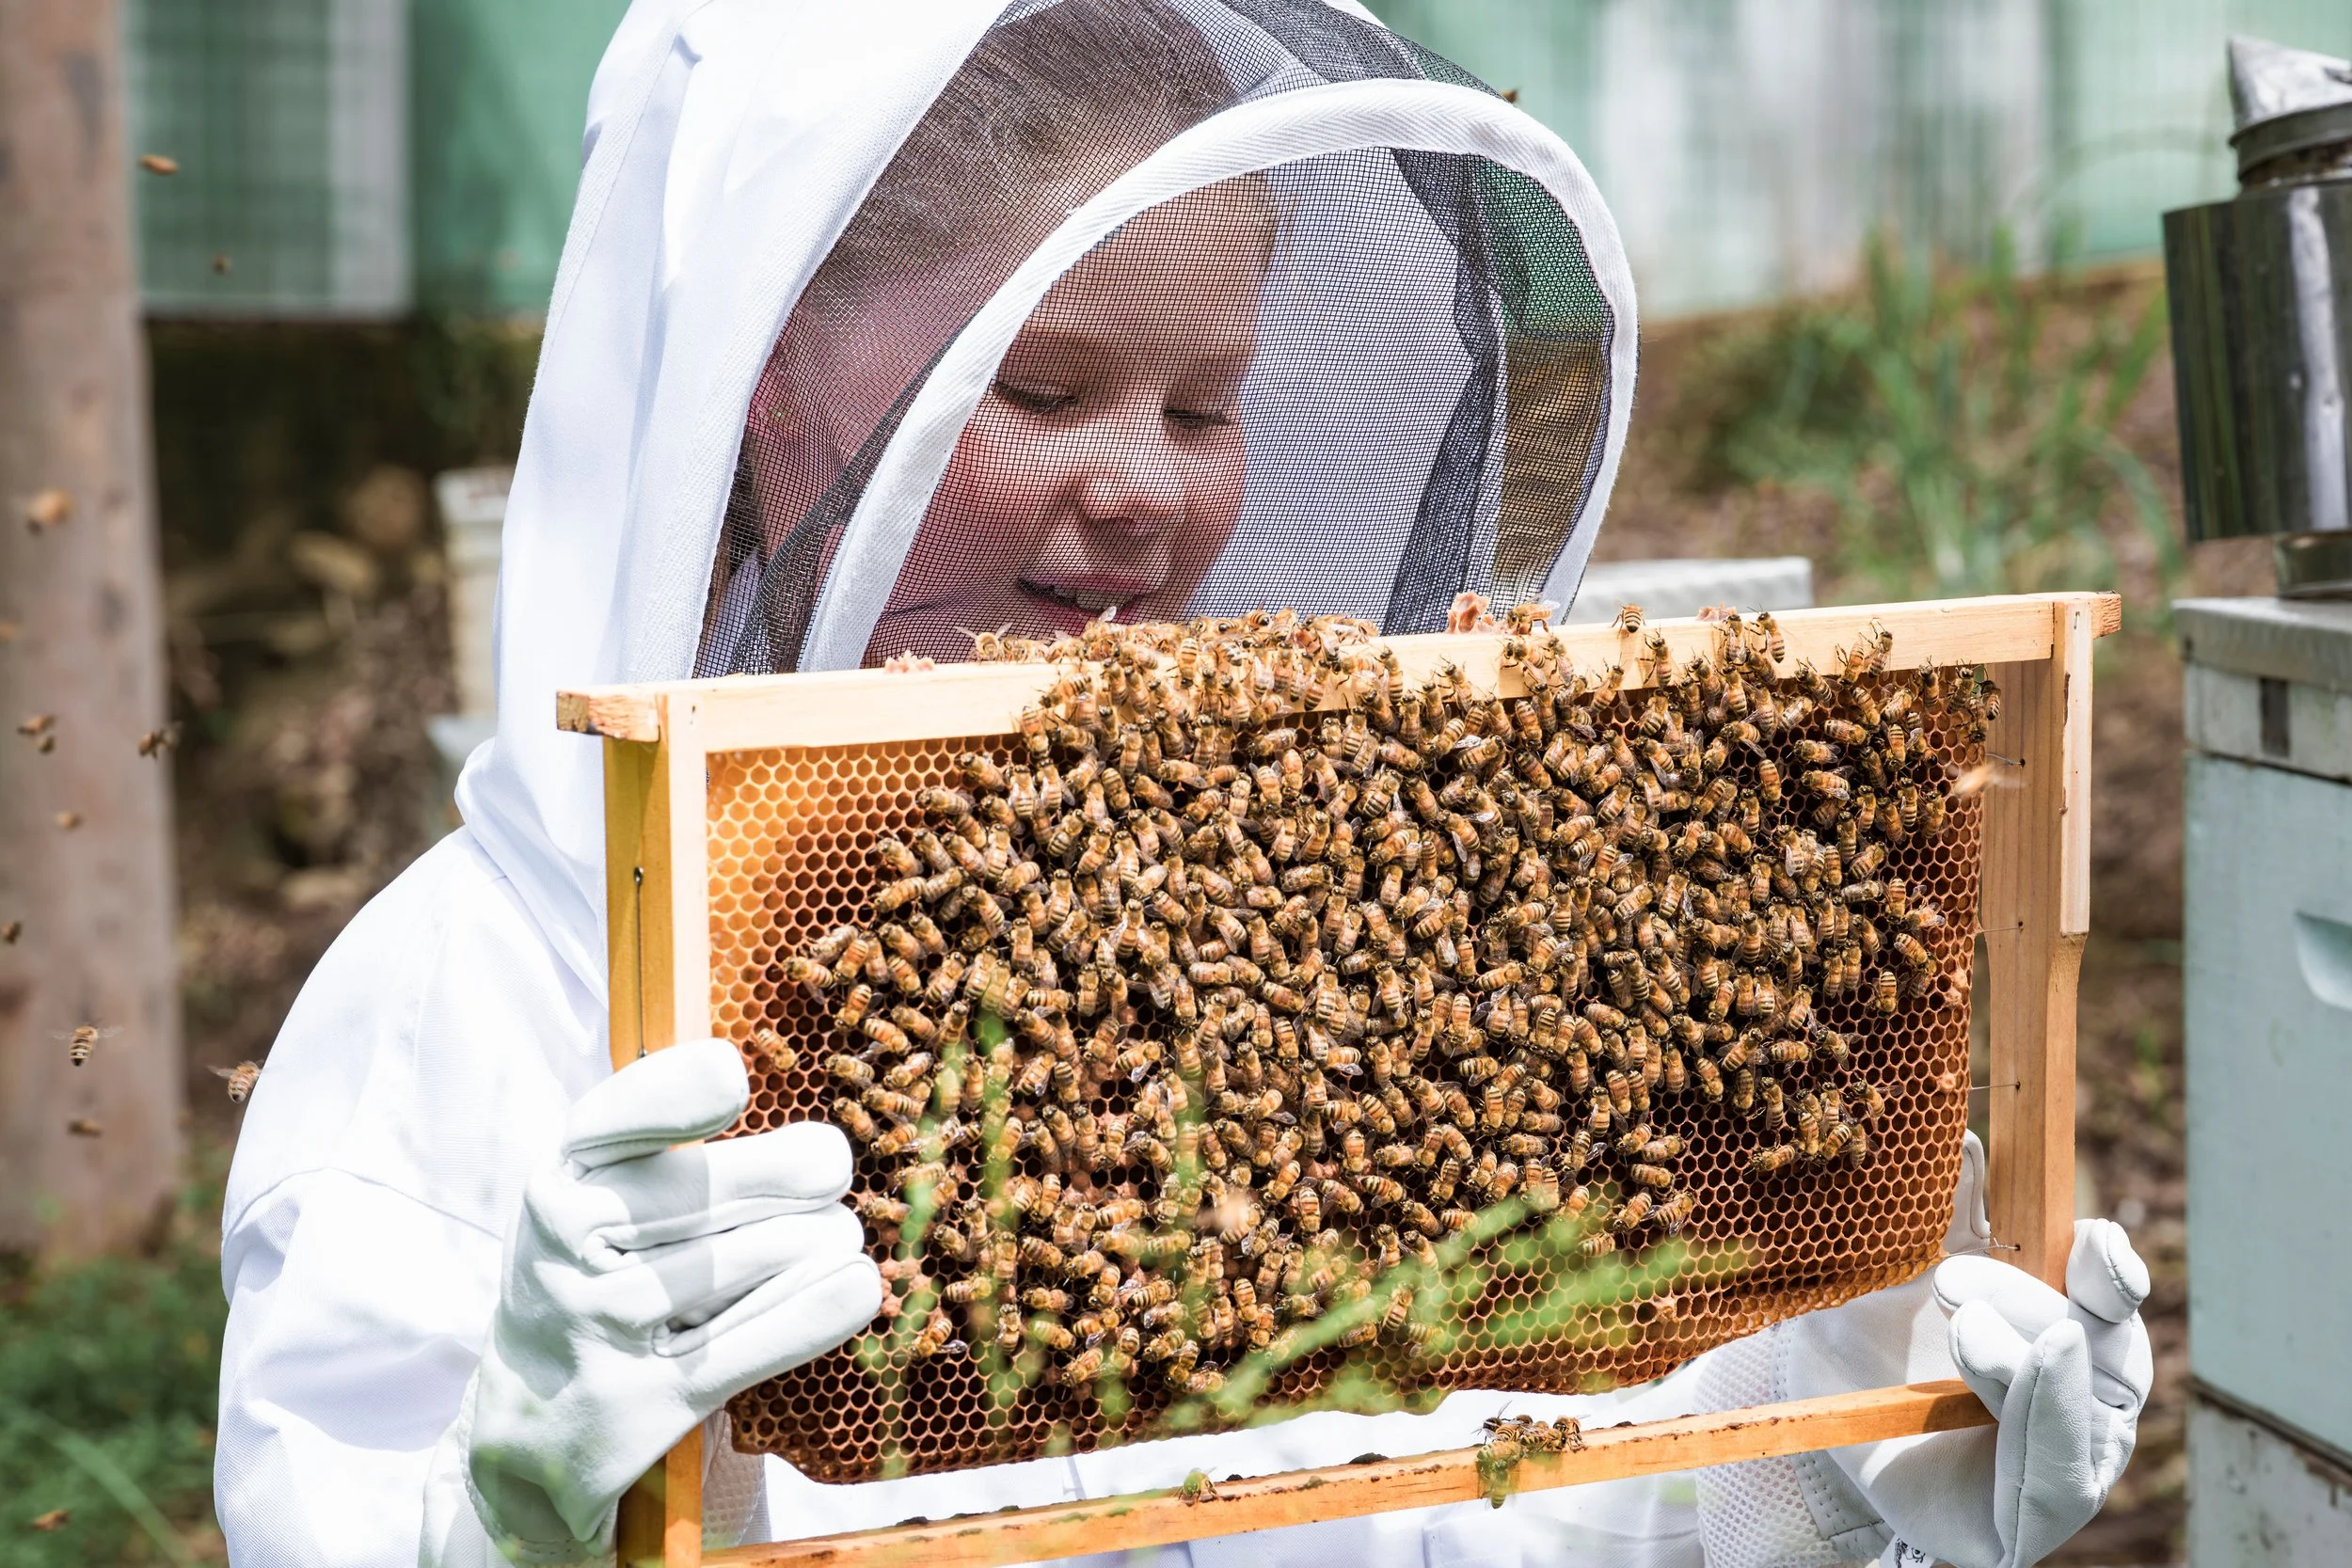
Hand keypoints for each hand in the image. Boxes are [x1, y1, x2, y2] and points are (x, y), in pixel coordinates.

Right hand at [459, 1040, 879, 1562]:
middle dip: (791, 1172)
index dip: (672, 1096)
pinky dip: (817, 1309)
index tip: (731, 1079)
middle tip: (830, 1165)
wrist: (528, 1425)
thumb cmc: (593, 1276)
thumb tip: (812, 1145)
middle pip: (706, 1191)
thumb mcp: (591, 1200)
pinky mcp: (645, 1402)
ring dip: (816, 1240)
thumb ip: (663, 1148)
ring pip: (748, 1260)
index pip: (608, 1122)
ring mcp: (599, 1328)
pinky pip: (753, 1343)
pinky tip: (856, 1284)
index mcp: (556, 1183)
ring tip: (836, 1233)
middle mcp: (564, 1251)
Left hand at [1697, 1137, 2152, 1567]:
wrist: (1802, 1431)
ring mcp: (2067, 1459)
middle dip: (2035, 1304)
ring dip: (2027, 1364)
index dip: (2109, 1264)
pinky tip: (2018, 1393)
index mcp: (2058, 1324)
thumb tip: (1968, 1141)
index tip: (2085, 1235)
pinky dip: (2045, 1427)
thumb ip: (1937, 1218)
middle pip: (2107, 1345)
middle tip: (1948, 1280)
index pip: (2111, 1293)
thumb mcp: (1889, 1271)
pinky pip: (2062, 1477)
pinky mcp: (2034, 1521)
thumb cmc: (1857, 1343)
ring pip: (2091, 1408)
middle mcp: (2079, 1393)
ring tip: (1964, 1331)